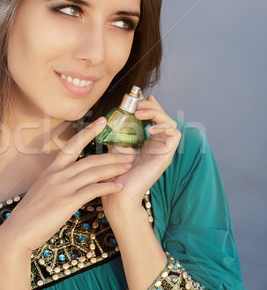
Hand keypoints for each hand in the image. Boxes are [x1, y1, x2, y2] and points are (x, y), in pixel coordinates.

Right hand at [0, 117, 134, 252]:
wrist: (18, 231)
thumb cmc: (30, 215)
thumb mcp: (42, 191)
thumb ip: (56, 182)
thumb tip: (68, 181)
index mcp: (51, 170)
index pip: (72, 144)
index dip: (88, 132)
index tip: (102, 121)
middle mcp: (57, 174)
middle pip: (90, 159)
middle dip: (112, 156)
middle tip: (129, 153)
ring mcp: (62, 187)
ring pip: (94, 173)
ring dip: (114, 169)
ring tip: (129, 167)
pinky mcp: (67, 202)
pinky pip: (92, 190)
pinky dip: (107, 187)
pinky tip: (119, 187)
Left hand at [101, 94, 180, 221]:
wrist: (118, 192)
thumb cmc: (115, 172)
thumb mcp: (116, 145)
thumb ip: (119, 132)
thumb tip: (114, 115)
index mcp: (149, 142)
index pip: (156, 118)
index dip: (151, 105)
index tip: (141, 97)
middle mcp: (158, 145)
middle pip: (164, 118)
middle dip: (152, 106)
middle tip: (137, 105)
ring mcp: (164, 150)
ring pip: (171, 123)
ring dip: (157, 113)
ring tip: (139, 113)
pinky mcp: (166, 155)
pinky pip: (174, 135)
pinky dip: (164, 126)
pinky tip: (150, 128)